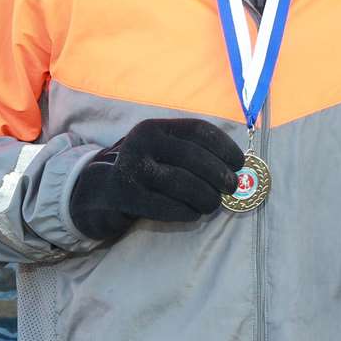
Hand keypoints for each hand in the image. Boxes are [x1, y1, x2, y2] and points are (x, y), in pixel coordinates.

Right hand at [70, 118, 244, 239]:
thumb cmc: (146, 169)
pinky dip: (186, 211)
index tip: (239, 162)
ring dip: (206, 196)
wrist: (100, 191)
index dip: (224, 146)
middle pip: (193, 157)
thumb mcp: (164, 151)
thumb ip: (194, 153)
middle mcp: (141, 142)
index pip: (198, 130)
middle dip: (219, 174)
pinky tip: (194, 214)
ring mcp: (131, 168)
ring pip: (182, 183)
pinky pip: (165, 205)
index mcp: (156, 127)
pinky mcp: (125, 195)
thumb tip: (236, 168)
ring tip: (213, 203)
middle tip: (231, 187)